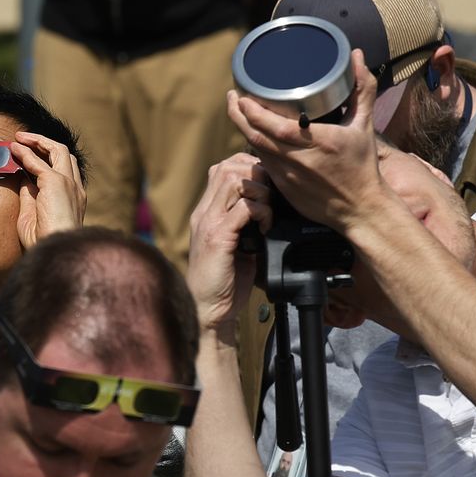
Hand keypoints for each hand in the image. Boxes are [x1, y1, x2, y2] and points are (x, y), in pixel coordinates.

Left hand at [10, 131, 85, 248]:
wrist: (55, 249)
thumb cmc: (44, 241)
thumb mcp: (34, 215)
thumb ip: (31, 196)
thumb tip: (22, 180)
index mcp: (75, 197)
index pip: (66, 170)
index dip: (49, 159)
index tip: (30, 156)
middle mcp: (76, 187)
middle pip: (65, 155)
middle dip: (45, 144)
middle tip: (24, 140)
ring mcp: (68, 183)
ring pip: (57, 150)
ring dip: (37, 141)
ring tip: (19, 138)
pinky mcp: (56, 182)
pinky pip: (38, 162)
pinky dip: (26, 153)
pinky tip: (14, 149)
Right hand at [186, 155, 269, 339]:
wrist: (208, 309)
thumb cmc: (225, 281)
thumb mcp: (236, 244)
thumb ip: (245, 223)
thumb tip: (272, 206)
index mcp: (206, 212)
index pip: (223, 168)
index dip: (249, 168)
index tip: (267, 188)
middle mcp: (204, 213)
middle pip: (228, 167)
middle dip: (257, 175)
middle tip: (271, 198)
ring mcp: (208, 223)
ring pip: (235, 181)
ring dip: (260, 192)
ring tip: (268, 213)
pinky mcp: (217, 237)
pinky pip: (244, 207)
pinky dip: (261, 212)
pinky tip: (265, 228)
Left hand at [229, 50, 393, 233]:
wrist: (360, 209)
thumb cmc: (362, 166)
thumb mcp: (364, 125)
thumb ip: (363, 89)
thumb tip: (357, 55)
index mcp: (317, 141)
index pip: (273, 126)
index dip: (251, 111)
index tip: (242, 95)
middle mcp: (297, 159)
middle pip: (255, 136)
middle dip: (238, 115)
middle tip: (232, 96)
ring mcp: (286, 176)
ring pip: (255, 149)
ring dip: (243, 130)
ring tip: (238, 111)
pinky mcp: (282, 188)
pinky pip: (261, 163)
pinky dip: (254, 147)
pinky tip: (252, 134)